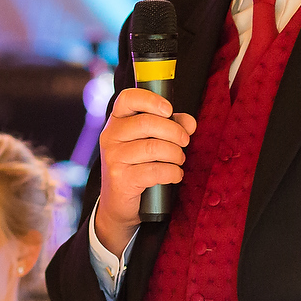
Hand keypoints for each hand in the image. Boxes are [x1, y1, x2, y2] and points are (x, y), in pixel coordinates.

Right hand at [94, 88, 196, 254]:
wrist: (119, 202)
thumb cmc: (138, 165)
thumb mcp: (152, 141)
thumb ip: (171, 127)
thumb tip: (189, 122)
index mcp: (117, 120)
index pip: (128, 98)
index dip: (151, 100)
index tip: (169, 110)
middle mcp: (111, 136)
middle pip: (147, 123)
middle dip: (174, 132)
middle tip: (185, 141)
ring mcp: (114, 158)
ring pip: (154, 147)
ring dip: (175, 154)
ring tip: (180, 160)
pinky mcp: (121, 179)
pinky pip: (155, 171)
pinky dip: (173, 173)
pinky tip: (176, 174)